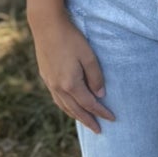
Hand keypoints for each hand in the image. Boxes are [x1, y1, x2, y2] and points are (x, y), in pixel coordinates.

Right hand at [31, 13, 115, 131]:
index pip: (89, 104)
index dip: (101, 112)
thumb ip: (96, 77)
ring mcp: (50, 83)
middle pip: (75, 110)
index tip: (112, 119)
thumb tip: (100, 95)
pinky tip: (69, 105)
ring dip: (75, 116)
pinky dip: (65, 106)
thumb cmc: (71, 38)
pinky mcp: (45, 76)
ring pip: (64, 106)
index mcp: (70, 84)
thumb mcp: (89, 56)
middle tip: (98, 130)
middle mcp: (58, 87)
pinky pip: (56, 98)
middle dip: (88, 121)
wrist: (46, 26)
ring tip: (85, 121)